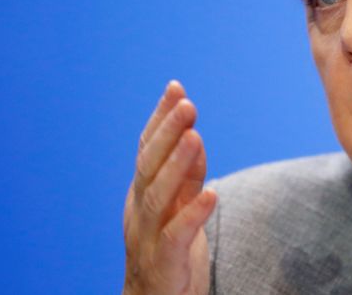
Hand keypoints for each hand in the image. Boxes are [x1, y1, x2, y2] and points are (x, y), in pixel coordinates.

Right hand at [123, 81, 216, 294]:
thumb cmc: (167, 253)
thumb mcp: (177, 206)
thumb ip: (186, 176)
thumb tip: (196, 137)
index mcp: (142, 193)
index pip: (148, 148)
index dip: (160, 119)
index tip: (176, 87)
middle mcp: (139, 210)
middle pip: (149, 165)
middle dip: (168, 132)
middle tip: (187, 104)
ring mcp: (146, 237)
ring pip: (157, 196)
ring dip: (177, 165)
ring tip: (195, 137)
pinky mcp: (162, 264)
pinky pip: (175, 237)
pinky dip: (192, 215)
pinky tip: (211, 195)